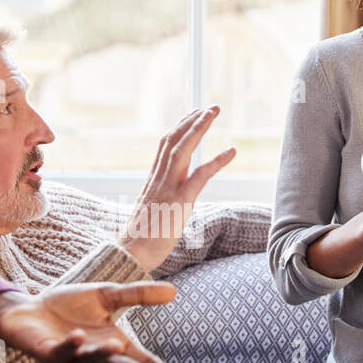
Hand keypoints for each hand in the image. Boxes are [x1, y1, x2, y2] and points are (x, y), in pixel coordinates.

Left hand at [0, 285, 192, 362]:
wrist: (27, 309)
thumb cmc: (68, 307)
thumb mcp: (107, 295)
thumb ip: (137, 295)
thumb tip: (174, 291)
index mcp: (113, 346)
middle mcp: (95, 357)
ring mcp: (71, 359)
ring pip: (90, 361)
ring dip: (102, 354)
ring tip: (117, 345)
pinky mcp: (47, 355)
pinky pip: (60, 354)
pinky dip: (70, 346)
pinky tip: (79, 336)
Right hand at [118, 105, 234, 271]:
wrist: (130, 255)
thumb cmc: (139, 242)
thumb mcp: (149, 215)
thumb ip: (159, 202)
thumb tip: (168, 202)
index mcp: (152, 182)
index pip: (164, 147)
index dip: (178, 128)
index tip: (191, 115)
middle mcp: (158, 180)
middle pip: (173, 140)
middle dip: (191, 121)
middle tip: (209, 107)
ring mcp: (168, 189)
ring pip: (182, 149)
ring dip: (199, 128)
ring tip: (213, 113)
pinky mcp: (180, 202)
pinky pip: (200, 175)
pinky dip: (216, 160)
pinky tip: (232, 151)